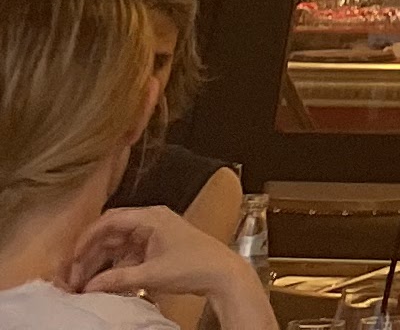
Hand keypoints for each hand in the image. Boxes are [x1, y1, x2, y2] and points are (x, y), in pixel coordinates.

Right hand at [66, 208, 276, 329]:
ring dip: (100, 262)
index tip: (73, 257)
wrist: (222, 274)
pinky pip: (127, 254)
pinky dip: (114, 266)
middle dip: (90, 253)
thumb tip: (89, 286)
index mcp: (151, 217)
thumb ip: (118, 279)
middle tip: (74, 276)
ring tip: (84, 283)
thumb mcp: (152, 274)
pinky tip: (103, 282)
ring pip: (117, 245)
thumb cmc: (195, 266)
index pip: (110, 220)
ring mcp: (153, 234)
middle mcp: (151, 221)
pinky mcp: (156, 247)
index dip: (87, 238)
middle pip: (110, 233)